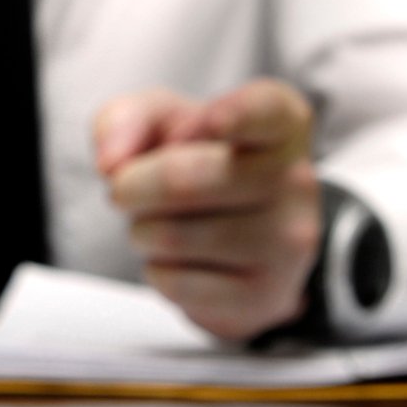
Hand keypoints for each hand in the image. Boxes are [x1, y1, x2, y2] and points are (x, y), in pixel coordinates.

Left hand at [94, 78, 322, 340]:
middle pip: (182, 179)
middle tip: (126, 190)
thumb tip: (111, 163)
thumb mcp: (164, 122)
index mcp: (281, 121)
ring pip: (172, 236)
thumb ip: (128, 119)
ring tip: (159, 225)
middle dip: (131, 186)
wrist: (244, 244)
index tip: (207, 121)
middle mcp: (295, 178)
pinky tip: (181, 261)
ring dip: (141, 232)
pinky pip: (176, 283)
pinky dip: (158, 271)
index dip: (232, 114)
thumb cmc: (199, 164)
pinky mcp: (264, 295)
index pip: (264, 111)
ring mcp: (286, 242)